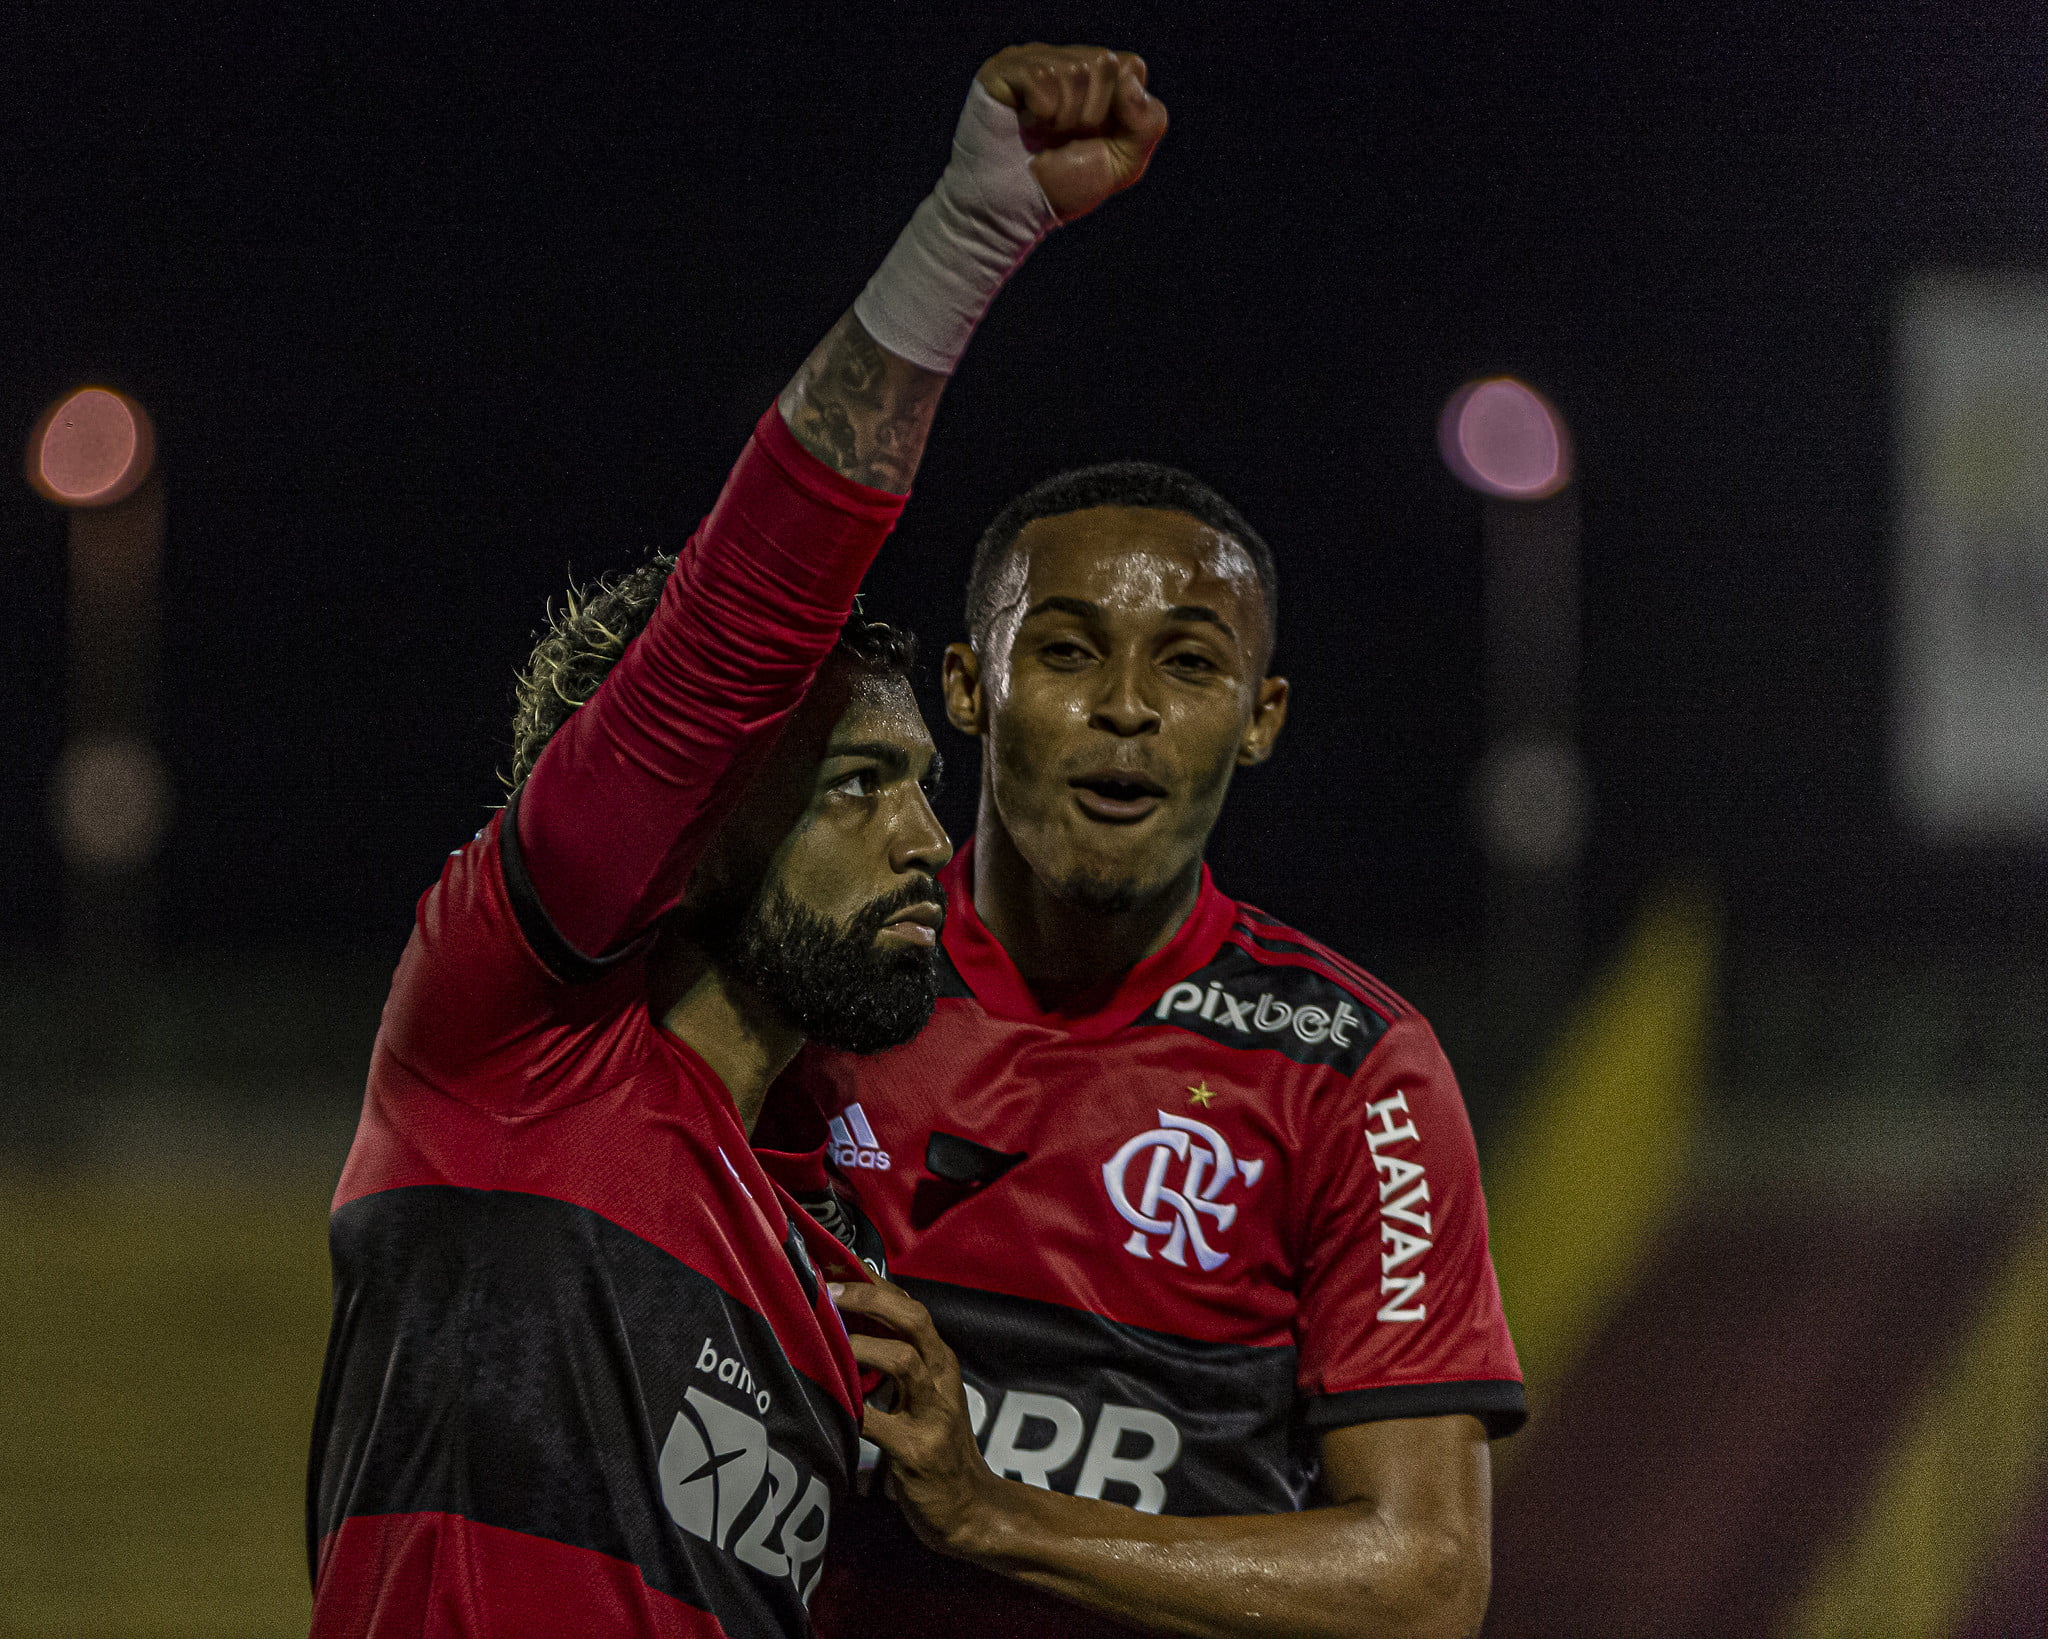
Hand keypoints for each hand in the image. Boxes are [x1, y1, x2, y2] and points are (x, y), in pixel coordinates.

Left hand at [829, 1279, 1002, 1556]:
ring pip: (905, 1360)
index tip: (829, 1259)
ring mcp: (935, 1413)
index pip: (907, 1302)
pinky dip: (851, 1411)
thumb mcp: (918, 1392)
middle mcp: (942, 1376)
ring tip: (827, 1342)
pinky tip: (827, 1405)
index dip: (869, 1278)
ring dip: (862, 1347)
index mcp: (938, 1357)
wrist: (968, 1507)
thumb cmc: (932, 1442)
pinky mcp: (920, 1451)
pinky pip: (879, 1423)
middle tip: (828, 1293)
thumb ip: (890, 1356)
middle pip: (913, 1318)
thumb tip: (843, 1316)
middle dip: (869, 1299)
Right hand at [976, 44, 1168, 222]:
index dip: (1122, 109)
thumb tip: (1128, 79)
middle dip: (1091, 114)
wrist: (1015, 211)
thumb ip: (1148, 121)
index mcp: (1097, 80)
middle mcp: (1065, 61)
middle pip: (1104, 63)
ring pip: (1074, 68)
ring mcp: (1033, 61)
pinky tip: (1024, 125)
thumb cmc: (1065, 185)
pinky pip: (1040, 75)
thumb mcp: (1124, 162)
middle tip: (1065, 136)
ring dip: (1063, 117)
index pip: (1130, 66)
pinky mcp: (1004, 70)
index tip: (1096, 137)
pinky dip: (1040, 112)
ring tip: (1043, 134)